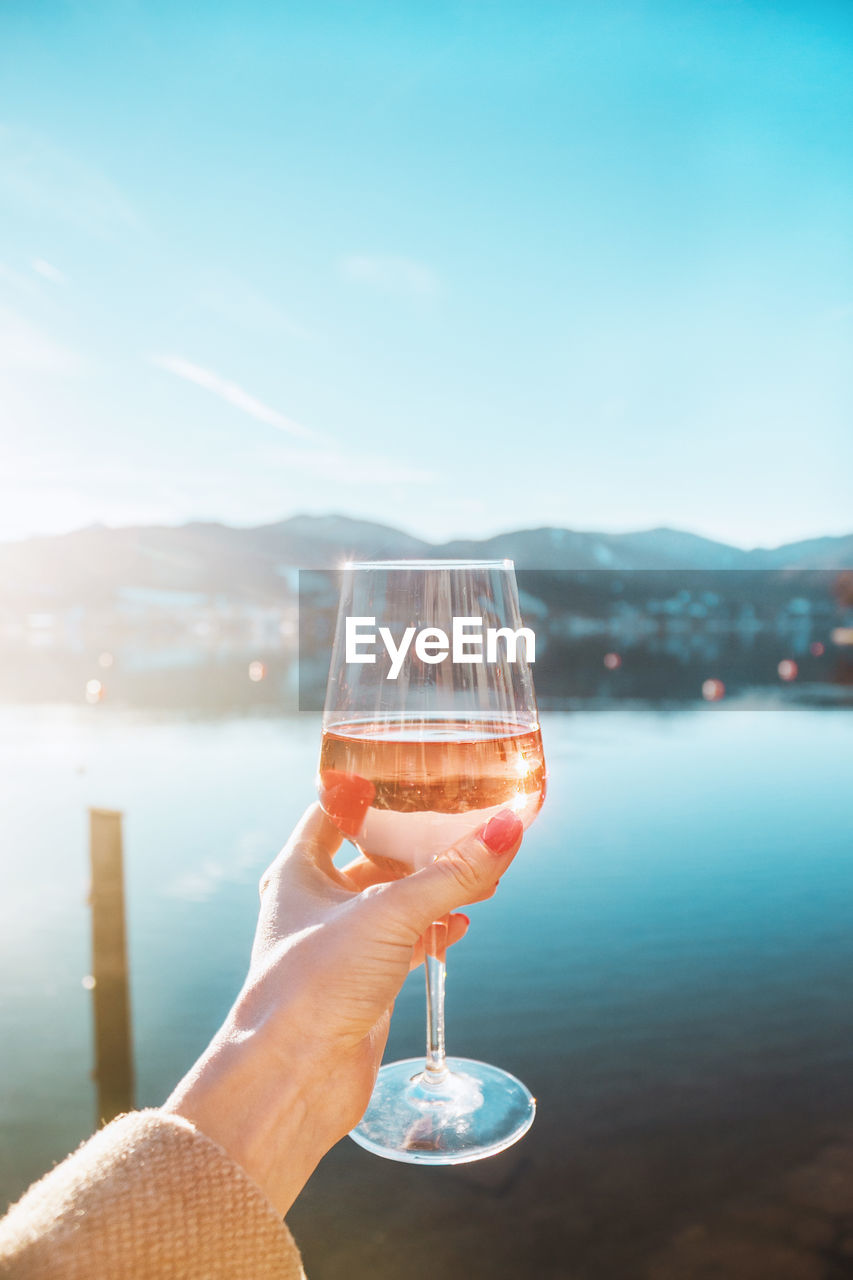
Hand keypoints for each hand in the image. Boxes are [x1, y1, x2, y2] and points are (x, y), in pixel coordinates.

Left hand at [164, 802, 522, 1215]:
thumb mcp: (388, 915)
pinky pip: (403, 942)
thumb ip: (451, 872)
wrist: (290, 1081)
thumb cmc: (311, 988)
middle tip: (466, 824)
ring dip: (432, 886)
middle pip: (373, 852)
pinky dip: (433, 930)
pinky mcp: (360, 983)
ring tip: (479, 871)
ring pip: (391, 900)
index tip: (419, 772)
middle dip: (420, 841)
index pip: (336, 808)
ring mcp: (336, 944)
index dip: (375, 788)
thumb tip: (507, 828)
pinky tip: (461, 924)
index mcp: (297, 869)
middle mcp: (313, 901)